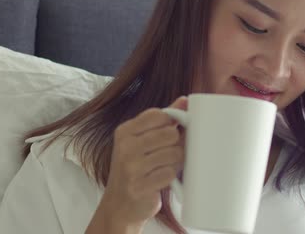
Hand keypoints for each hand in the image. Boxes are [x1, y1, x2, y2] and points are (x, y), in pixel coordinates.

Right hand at [88, 96, 187, 232]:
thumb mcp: (142, 140)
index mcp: (125, 131)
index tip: (173, 130)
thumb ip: (163, 119)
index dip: (172, 122)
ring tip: (164, 167)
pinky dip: (170, 177)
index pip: (159, 115)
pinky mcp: (140, 186)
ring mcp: (131, 168)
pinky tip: (160, 179)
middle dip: (176, 144)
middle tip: (168, 153)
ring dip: (175, 162)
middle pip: (171, 134)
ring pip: (174, 154)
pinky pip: (170, 173)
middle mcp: (125, 147)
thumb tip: (185, 100)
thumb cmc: (135, 168)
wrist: (119, 205)